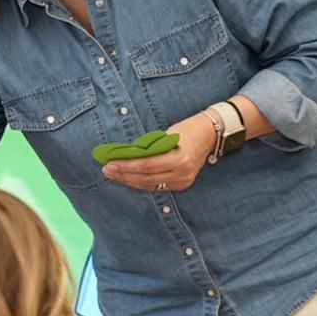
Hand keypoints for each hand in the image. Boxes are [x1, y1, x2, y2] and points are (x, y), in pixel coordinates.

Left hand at [102, 111, 218, 192]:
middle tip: (107, 170)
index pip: (146, 166)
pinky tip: (128, 177)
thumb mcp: (167, 134)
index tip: (109, 164)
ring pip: (150, 185)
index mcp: (179, 159)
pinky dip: (141, 182)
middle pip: (146, 178)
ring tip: (114, 174)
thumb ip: (149, 147)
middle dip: (124, 174)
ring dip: (130, 180)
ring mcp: (183, 181)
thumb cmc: (187, 129)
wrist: (210, 135)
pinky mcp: (182, 185)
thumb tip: (125, 155)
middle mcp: (182, 174)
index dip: (126, 166)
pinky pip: (157, 185)